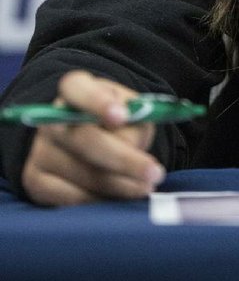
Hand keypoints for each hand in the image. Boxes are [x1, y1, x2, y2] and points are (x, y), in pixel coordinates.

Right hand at [21, 71, 164, 205]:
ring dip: (118, 185)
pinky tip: (119, 197)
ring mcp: (40, 150)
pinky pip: (70, 198)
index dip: (98, 103)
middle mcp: (50, 118)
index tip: (121, 117)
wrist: (89, 137)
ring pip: (82, 173)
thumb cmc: (116, 120)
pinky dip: (99, 200)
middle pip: (84, 139)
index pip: (78, 89)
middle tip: (154, 173)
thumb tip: (131, 147)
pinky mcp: (35, 181)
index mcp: (74, 88)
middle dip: (123, 159)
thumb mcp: (130, 108)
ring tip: (145, 187)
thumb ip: (135, 120)